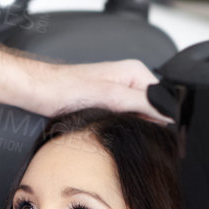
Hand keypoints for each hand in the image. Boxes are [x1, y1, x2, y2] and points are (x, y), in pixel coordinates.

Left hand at [28, 58, 161, 122]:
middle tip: (132, 135)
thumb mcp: (111, 96)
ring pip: (138, 116)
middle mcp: (129, 80)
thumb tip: (168, 114)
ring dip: (131, 127)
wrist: (39, 91)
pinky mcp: (106, 103)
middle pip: (152, 109)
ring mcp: (118, 92)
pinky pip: (123, 119)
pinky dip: (120, 127)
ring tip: (116, 132)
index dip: (162, 119)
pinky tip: (109, 132)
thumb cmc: (66, 89)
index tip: (157, 136)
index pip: (164, 99)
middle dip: (146, 124)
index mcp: (136, 72)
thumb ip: (142, 102)